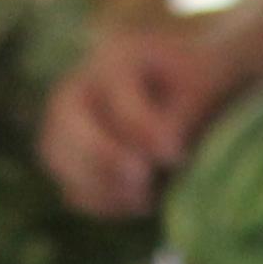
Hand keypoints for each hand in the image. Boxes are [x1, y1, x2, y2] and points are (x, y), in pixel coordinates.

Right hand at [40, 23, 236, 217]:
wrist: (197, 92)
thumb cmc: (204, 83)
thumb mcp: (205, 88)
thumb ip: (186, 113)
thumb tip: (163, 151)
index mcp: (117, 58)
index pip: (114, 91)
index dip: (141, 126)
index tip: (175, 155)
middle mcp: (83, 86)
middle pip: (66, 118)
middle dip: (102, 154)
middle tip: (143, 179)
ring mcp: (71, 123)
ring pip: (57, 153)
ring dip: (96, 183)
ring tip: (144, 200)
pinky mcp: (76, 158)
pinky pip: (69, 184)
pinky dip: (99, 202)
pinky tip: (139, 205)